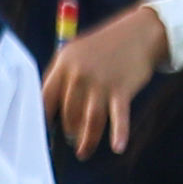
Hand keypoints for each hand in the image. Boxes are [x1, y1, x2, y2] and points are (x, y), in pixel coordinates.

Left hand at [41, 6, 173, 156]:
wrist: (140, 32)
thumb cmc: (104, 46)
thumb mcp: (76, 53)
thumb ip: (63, 77)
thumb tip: (52, 111)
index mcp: (63, 63)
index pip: (45, 98)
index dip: (43, 118)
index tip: (42, 133)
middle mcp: (78, 74)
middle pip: (68, 113)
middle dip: (68, 131)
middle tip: (71, 140)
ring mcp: (101, 82)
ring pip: (89, 121)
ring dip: (86, 140)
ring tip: (83, 152)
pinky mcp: (122, 89)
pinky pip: (118, 117)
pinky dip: (119, 133)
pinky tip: (118, 146)